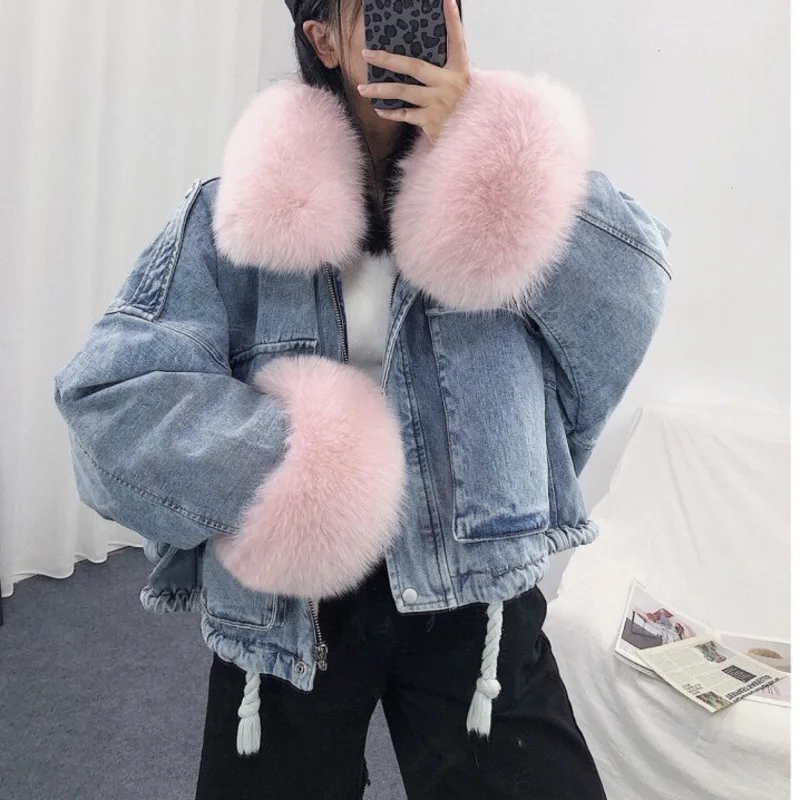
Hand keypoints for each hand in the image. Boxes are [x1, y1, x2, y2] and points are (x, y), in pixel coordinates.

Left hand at [357, 0, 469, 143]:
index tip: (446, 0)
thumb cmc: (465, 106)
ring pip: (404, 92)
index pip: (456, 39)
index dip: (452, 19)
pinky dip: (392, 113)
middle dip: (388, 60)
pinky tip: (379, 109)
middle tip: (367, 54)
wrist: (478, 135)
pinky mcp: (432, 122)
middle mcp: (449, 84)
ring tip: (362, 88)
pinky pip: (406, 115)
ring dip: (381, 90)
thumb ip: (444, 69)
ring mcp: (439, 103)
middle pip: (414, 67)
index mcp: (460, 69)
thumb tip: (416, 61)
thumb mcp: (462, 82)